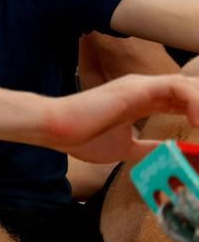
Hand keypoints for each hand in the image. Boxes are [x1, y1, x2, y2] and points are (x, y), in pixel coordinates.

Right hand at [46, 74, 198, 163]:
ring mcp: (141, 86)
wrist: (56, 129)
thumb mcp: (126, 149)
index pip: (182, 102)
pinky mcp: (137, 87)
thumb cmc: (82, 138)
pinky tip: (196, 123)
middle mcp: (145, 89)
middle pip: (190, 91)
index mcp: (142, 102)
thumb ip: (148, 148)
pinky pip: (177, 86)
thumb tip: (169, 156)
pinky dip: (194, 102)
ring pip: (188, 85)